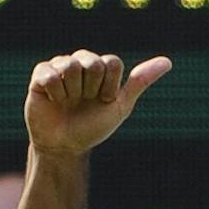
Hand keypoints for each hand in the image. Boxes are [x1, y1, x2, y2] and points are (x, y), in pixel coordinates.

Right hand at [24, 50, 171, 156]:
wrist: (65, 147)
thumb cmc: (93, 127)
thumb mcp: (120, 106)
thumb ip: (140, 82)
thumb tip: (168, 61)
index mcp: (101, 68)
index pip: (111, 62)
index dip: (109, 86)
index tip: (103, 100)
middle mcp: (81, 62)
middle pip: (92, 62)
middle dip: (91, 89)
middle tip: (84, 101)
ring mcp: (60, 66)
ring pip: (71, 66)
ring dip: (72, 92)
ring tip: (68, 102)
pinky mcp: (40, 75)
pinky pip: (50, 73)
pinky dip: (55, 92)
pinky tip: (54, 100)